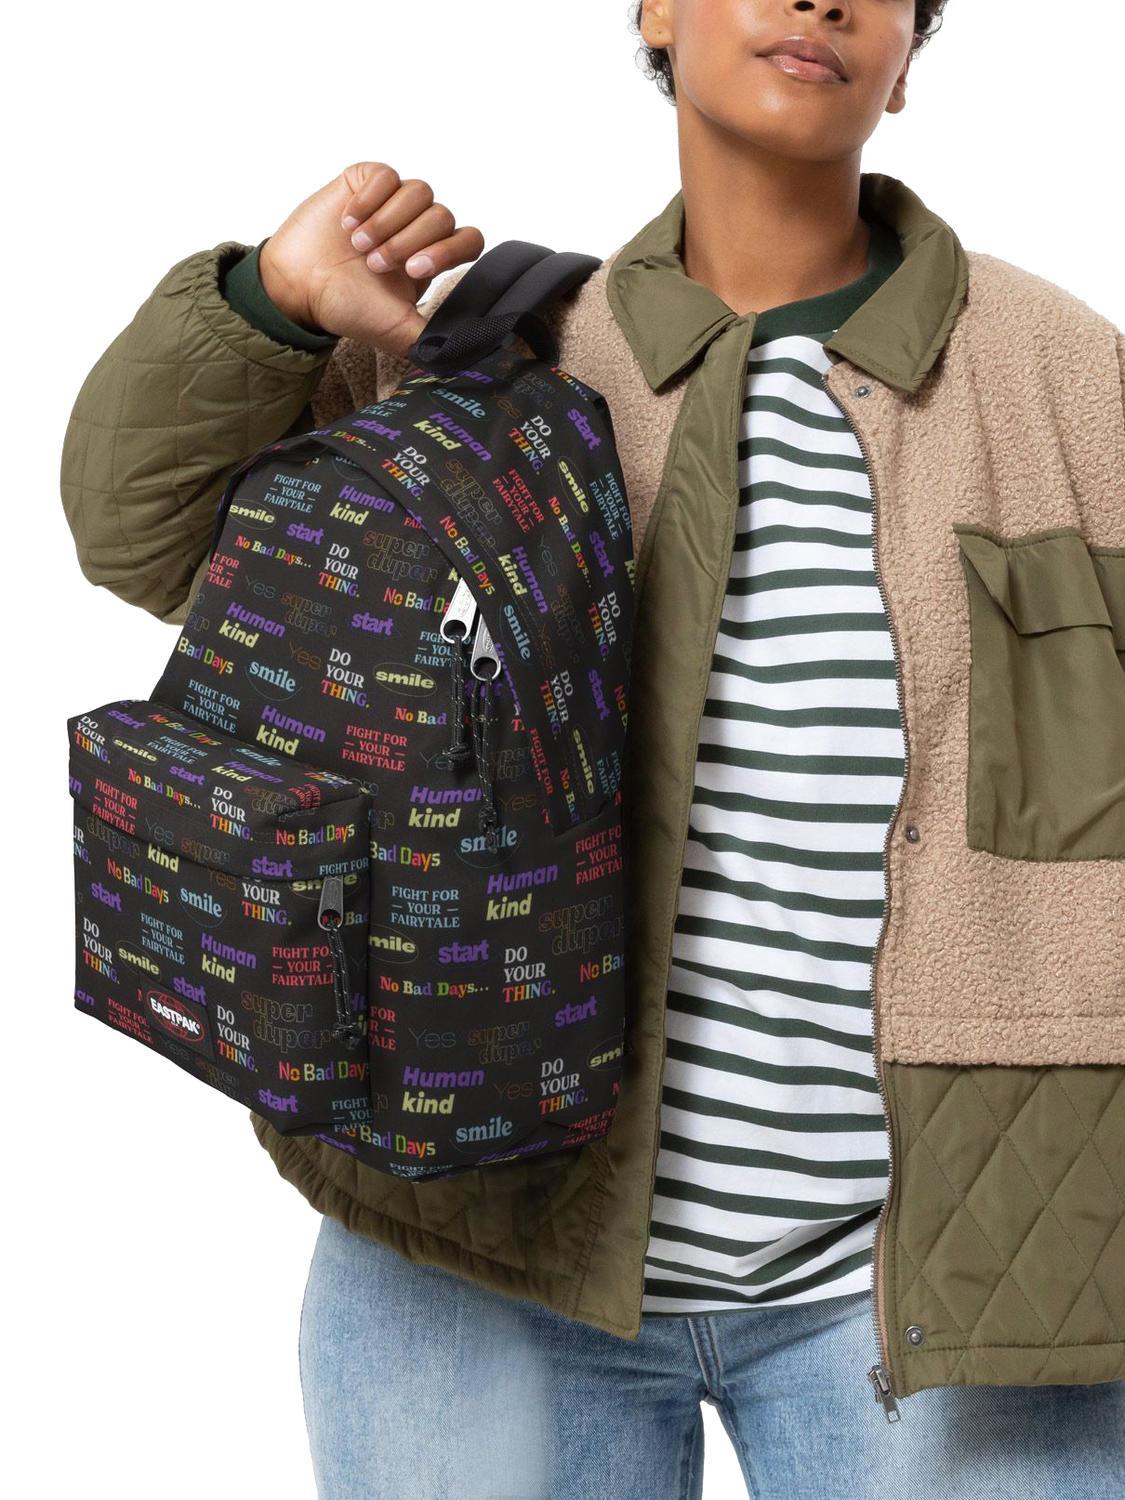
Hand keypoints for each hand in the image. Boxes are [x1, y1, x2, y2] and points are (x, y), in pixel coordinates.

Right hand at [257, 162, 484, 356]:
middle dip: (407, 241)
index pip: (469, 240)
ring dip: (387, 221)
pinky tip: (348, 221)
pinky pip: (386, 175)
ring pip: (418, 192)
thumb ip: (434, 337)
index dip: (447, 251)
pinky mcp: (367, 181)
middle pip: (442, 215)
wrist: (298, 287)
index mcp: (430, 259)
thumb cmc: (346, 307)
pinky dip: (368, 200)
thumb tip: (467, 347)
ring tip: (359, 244)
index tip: (413, 270)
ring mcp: (393, 202)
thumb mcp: (398, 331)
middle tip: (374, 264)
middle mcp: (417, 228)